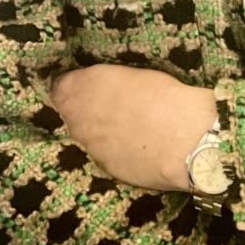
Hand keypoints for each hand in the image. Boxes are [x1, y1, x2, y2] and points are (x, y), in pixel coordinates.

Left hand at [50, 64, 216, 190]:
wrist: (185, 141)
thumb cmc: (165, 96)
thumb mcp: (132, 75)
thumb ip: (105, 82)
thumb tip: (98, 88)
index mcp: (82, 87)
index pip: (59, 87)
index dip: (73, 87)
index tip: (84, 88)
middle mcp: (76, 118)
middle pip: (65, 114)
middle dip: (79, 110)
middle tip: (102, 107)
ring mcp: (87, 147)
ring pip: (81, 137)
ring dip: (94, 132)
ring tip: (119, 127)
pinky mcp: (102, 169)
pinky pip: (99, 156)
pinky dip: (109, 150)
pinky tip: (129, 146)